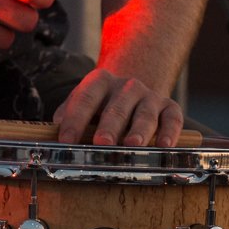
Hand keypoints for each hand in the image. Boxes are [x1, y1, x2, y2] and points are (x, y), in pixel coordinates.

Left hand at [53, 66, 183, 147]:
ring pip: (145, 113)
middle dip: (109, 126)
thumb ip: (69, 113)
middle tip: (102, 143)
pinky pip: (172, 118)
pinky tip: (165, 146)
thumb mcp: (83, 101)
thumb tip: (56, 128)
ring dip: (139, 130)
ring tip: (132, 146)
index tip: (66, 140)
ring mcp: (149, 96)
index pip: (85, 98)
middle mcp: (127, 86)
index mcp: (100, 82)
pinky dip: (170, 132)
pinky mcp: (169, 107)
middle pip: (117, 106)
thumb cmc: (103, 103)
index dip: (75, 119)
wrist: (133, 88)